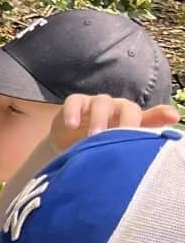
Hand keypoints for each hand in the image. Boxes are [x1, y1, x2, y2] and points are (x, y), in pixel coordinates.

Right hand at [49, 93, 181, 153]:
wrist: (69, 140)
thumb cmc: (102, 137)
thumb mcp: (124, 134)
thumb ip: (149, 124)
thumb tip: (175, 116)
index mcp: (129, 114)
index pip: (141, 113)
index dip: (146, 119)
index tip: (151, 128)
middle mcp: (114, 106)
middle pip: (124, 106)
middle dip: (123, 122)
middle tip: (120, 138)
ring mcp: (94, 103)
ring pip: (101, 103)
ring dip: (99, 118)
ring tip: (94, 136)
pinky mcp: (74, 103)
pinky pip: (74, 102)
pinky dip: (73, 112)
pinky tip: (71, 125)